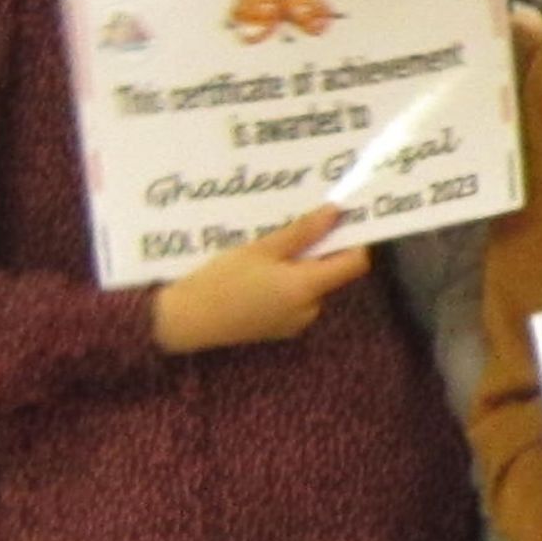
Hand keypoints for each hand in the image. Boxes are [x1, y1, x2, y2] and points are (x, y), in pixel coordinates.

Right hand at [151, 206, 369, 352]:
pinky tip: (258, 272)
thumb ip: (302, 232)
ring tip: (269, 248)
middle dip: (318, 249)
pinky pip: (295, 298)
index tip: (339, 219)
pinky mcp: (279, 328)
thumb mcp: (261, 249)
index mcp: (307, 288)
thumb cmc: (221, 280)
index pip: (355, 264)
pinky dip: (286, 282)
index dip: (353, 239)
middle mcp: (309, 309)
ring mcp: (295, 322)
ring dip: (298, 265)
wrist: (185, 322)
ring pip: (311, 284)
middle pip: (331, 273)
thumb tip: (335, 212)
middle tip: (292, 226)